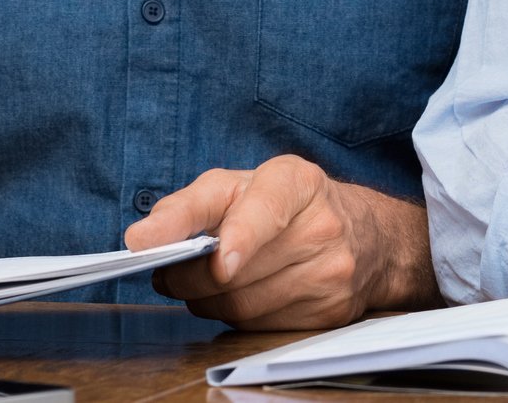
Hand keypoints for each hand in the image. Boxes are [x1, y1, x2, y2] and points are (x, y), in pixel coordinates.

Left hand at [125, 155, 425, 329]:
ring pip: (242, 305)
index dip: (239, 235)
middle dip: (189, 277)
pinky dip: (236, 317)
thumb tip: (141, 238)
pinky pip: (261, 326)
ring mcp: (330, 271)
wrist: (365, 236)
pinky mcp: (329, 311)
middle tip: (166, 274)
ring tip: (197, 286)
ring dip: (206, 301)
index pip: (265, 207)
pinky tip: (236, 297)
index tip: (215, 259)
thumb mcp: (240, 185)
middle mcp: (321, 224)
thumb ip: (189, 206)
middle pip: (236, 271)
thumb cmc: (286, 205)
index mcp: (296, 181)